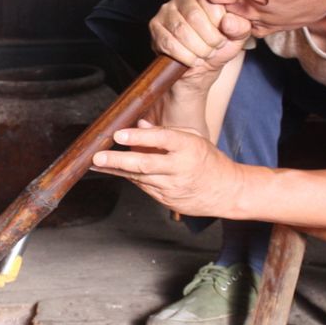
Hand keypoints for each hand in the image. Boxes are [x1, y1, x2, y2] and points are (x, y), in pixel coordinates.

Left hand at [91, 119, 246, 217]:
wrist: (227, 191)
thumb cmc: (208, 160)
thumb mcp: (193, 139)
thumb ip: (166, 132)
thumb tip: (139, 124)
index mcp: (189, 148)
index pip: (162, 139)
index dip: (139, 137)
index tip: (118, 134)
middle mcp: (180, 168)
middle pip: (145, 164)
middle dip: (118, 161)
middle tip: (98, 156)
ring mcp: (173, 187)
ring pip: (140, 178)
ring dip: (117, 171)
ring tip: (98, 163)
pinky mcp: (168, 200)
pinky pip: (144, 187)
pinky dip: (130, 179)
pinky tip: (115, 172)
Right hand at [150, 0, 253, 89]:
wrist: (200, 67)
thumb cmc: (219, 45)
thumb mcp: (237, 36)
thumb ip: (240, 26)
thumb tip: (228, 22)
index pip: (212, 2)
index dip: (220, 25)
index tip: (224, 37)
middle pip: (194, 16)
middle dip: (208, 39)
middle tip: (215, 48)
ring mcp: (166, 10)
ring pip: (180, 30)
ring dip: (197, 49)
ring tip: (205, 54)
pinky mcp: (155, 26)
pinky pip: (168, 42)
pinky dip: (184, 56)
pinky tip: (192, 60)